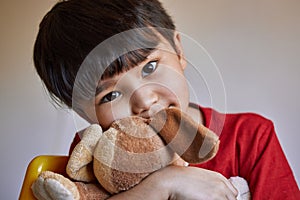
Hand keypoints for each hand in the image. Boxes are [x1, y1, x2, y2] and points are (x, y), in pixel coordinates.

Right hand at [109, 166, 237, 199]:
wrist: (169, 180)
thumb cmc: (178, 179)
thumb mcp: (196, 178)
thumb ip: (208, 184)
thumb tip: (207, 193)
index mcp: (218, 177)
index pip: (232, 193)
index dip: (226, 198)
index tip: (216, 199)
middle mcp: (221, 183)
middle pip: (232, 199)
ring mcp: (219, 191)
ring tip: (202, 199)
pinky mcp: (215, 198)